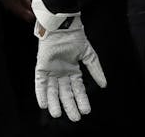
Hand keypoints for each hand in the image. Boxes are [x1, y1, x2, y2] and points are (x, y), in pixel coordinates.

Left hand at [32, 0, 106, 121]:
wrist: (62, 26)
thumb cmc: (74, 37)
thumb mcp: (88, 54)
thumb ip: (96, 70)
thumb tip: (104, 85)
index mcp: (73, 70)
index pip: (78, 89)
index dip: (81, 100)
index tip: (86, 111)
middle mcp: (61, 73)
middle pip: (65, 93)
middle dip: (69, 105)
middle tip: (75, 118)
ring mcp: (51, 70)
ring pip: (52, 90)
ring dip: (55, 102)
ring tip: (57, 114)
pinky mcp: (41, 67)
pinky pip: (40, 83)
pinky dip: (41, 93)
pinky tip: (44, 103)